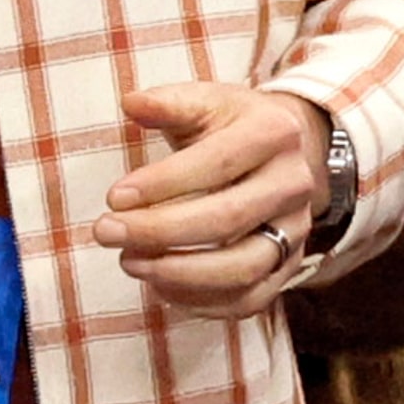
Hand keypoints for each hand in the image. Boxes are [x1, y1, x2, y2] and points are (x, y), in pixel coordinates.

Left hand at [93, 81, 328, 316]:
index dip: (163, 184)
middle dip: (159, 232)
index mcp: (273, 133)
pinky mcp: (290, 266)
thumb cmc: (231, 123)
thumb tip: (131, 102)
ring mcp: (297, 230)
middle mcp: (294, 184)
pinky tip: (158, 287)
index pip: (216, 164)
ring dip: (178, 273)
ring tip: (128, 262)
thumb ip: (167, 103)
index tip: (113, 198)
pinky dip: (202, 302)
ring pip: (242, 268)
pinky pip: (250, 299)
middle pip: (227, 219)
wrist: (286, 148)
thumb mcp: (204, 101)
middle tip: (105, 233)